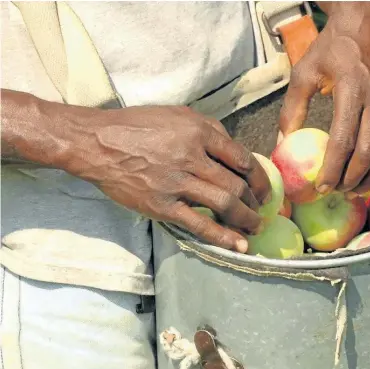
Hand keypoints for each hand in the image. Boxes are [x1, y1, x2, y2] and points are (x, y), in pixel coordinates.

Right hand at [66, 106, 270, 251]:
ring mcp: (177, 183)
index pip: (242, 158)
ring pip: (224, 204)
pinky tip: (238, 245)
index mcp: (199, 132)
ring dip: (245, 219)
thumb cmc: (137, 126)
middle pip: (236, 184)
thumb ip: (208, 129)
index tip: (265, 189)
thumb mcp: (177, 115)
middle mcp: (192, 157)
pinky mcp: (162, 205)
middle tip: (261, 210)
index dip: (259, 178)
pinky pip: (198, 224)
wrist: (97, 143)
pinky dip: (222, 236)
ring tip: (255, 228)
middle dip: (255, 202)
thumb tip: (233, 151)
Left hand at [279, 2, 369, 198]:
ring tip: (355, 193)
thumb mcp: (305, 72)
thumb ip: (293, 108)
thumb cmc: (331, 49)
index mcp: (352, 90)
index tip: (321, 187)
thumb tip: (281, 143)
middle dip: (352, 178)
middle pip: (369, 152)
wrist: (367, 24)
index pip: (344, 139)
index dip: (333, 168)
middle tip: (336, 192)